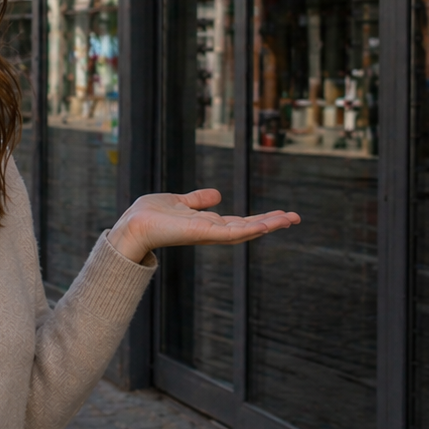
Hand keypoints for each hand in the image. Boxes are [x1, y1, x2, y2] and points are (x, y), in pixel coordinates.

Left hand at [106, 189, 299, 264]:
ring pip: (245, 231)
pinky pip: (231, 233)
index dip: (261, 218)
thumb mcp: (180, 201)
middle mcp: (211, 231)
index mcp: (207, 224)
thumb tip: (217, 194)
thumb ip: (198, 200)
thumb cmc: (149, 216)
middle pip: (248, 227)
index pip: (240, 222)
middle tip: (296, 217)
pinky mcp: (202, 234)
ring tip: (289, 219)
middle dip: (272, 223)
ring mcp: (208, 234)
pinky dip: (249, 229)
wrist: (133, 225)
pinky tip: (266, 225)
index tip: (282, 214)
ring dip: (268, 225)